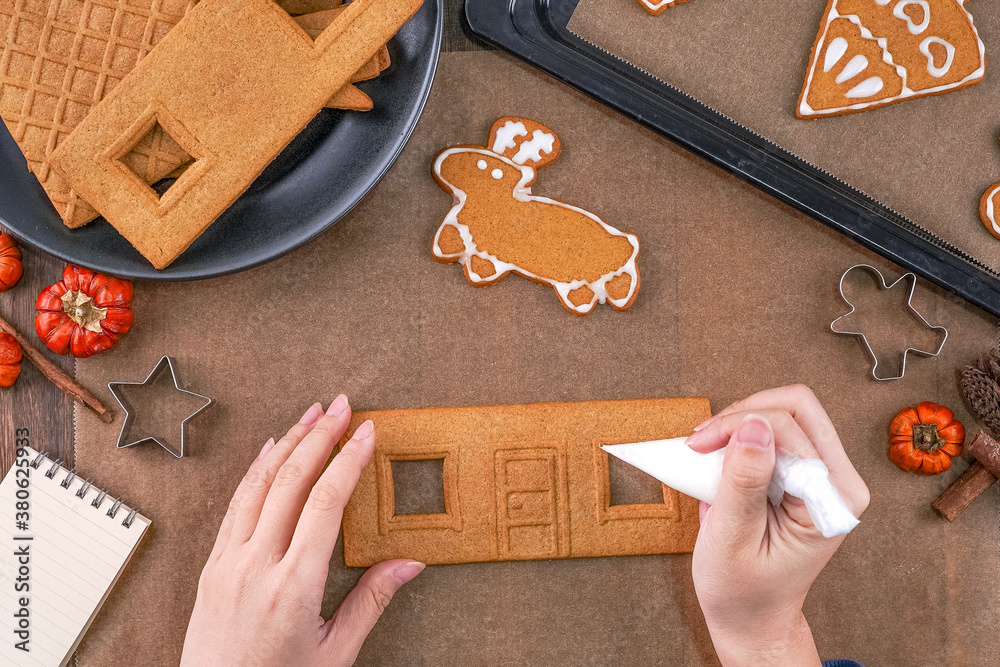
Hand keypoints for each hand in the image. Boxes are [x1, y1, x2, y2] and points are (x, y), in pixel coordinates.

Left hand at [180, 395, 423, 666]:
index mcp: (293, 586)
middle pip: (291, 482)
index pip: (326, 504)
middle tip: (342, 405)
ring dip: (287, 443)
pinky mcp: (212, 567)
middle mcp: (256, 566)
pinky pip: (235, 505)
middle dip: (320, 436)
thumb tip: (410, 564)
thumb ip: (371, 602)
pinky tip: (270, 452)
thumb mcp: (336, 652)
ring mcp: (228, 563)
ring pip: (259, 485)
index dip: (349, 461)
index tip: (367, 433)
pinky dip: (255, 471)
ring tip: (310, 414)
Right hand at [685, 385, 869, 666]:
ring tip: (706, 450)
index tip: (698, 444)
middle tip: (702, 439)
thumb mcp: (733, 538)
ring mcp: (823, 475)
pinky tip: (719, 458)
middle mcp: (838, 481)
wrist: (752, 619)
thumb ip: (744, 481)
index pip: (790, 427)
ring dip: (740, 423)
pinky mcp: (804, 474)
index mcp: (833, 499)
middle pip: (796, 407)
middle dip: (742, 414)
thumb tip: (753, 426)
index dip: (738, 425)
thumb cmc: (743, 591)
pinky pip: (778, 432)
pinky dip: (742, 435)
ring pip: (786, 412)